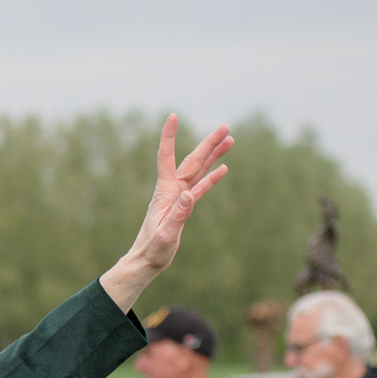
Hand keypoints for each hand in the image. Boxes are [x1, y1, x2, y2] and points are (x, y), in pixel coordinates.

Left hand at [99, 115, 233, 310]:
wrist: (147, 261)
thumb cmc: (152, 250)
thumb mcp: (165, 235)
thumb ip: (177, 216)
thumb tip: (189, 195)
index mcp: (165, 192)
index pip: (166, 157)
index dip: (169, 137)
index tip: (173, 116)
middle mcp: (172, 189)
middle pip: (192, 160)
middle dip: (208, 142)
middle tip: (225, 126)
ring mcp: (179, 197)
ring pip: (199, 170)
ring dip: (213, 155)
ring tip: (229, 140)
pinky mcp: (184, 206)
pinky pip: (201, 187)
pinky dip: (211, 177)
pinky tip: (223, 168)